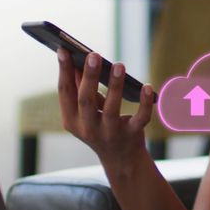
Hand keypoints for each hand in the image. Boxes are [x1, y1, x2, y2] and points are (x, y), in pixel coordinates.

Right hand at [57, 48, 155, 166]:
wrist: (121, 159)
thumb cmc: (101, 126)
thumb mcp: (87, 111)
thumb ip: (82, 88)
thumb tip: (80, 59)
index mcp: (72, 120)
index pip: (65, 92)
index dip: (63, 71)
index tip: (63, 49)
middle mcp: (88, 129)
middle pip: (85, 100)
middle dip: (89, 77)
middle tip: (93, 55)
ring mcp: (110, 134)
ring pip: (111, 109)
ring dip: (115, 86)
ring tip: (119, 65)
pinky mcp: (131, 135)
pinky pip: (139, 118)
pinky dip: (143, 102)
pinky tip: (146, 86)